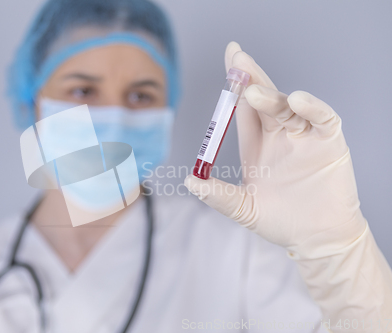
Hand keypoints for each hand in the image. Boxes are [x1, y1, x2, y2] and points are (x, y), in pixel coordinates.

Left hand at [185, 42, 366, 257]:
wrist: (317, 239)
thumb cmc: (281, 222)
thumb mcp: (244, 208)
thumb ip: (219, 196)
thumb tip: (190, 181)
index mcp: (257, 144)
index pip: (243, 108)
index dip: (233, 86)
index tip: (228, 59)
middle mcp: (279, 134)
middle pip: (264, 97)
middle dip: (250, 76)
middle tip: (236, 57)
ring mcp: (304, 136)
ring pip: (287, 106)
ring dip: (271, 96)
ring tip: (253, 92)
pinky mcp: (329, 143)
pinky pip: (322, 119)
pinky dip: (312, 108)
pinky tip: (298, 101)